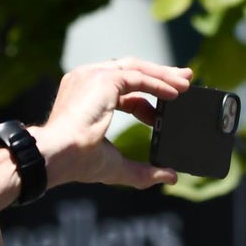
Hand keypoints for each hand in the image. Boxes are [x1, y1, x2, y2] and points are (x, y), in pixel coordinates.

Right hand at [35, 60, 195, 191]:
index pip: (121, 86)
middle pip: (131, 70)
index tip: (167, 103)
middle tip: (185, 81)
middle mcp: (86, 79)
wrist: (58, 155)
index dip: (147, 94)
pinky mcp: (104, 78)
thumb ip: (143, 171)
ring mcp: (93, 75)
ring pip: (137, 68)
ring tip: (187, 84)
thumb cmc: (76, 162)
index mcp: (83, 95)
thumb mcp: (116, 166)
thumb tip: (171, 177)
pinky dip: (159, 83)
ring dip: (164, 75)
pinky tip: (176, 94)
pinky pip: (138, 76)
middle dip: (160, 75)